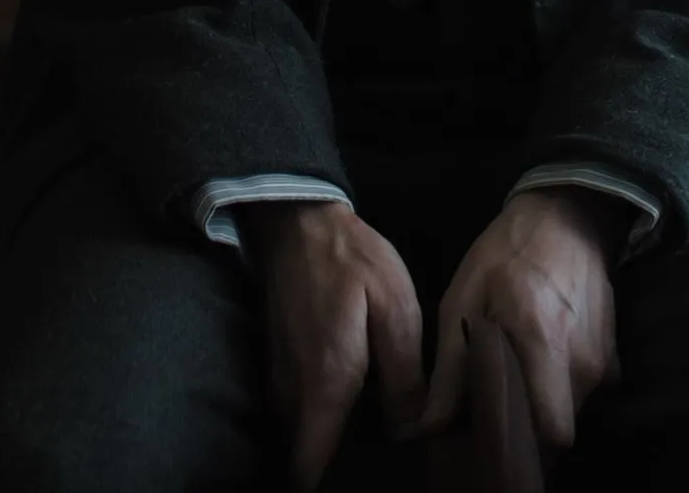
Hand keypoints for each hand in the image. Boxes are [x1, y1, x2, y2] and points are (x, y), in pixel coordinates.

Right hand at [247, 201, 425, 489]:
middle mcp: (293, 393)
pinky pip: (299, 411)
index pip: (310, 467)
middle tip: (387, 459)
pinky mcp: (279, 366)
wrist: (298, 222)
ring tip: (377, 437)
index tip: (371, 482)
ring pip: (303, 435)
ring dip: (332, 443)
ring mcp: (280, 379)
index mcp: (326, 384)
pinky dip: (322, 419)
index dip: (336, 485)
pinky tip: (358, 405)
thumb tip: (410, 430)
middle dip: (340, 467)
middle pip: (308, 457)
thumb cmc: (351, 260)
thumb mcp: (396, 308)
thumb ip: (404, 376)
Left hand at [418, 188, 621, 451]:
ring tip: (514, 382)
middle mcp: (581, 360)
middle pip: (559, 429)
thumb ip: (451, 369)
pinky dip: (561, 389)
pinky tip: (540, 365)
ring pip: (571, 412)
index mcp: (543, 343)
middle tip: (496, 414)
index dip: (523, 445)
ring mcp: (603, 359)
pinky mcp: (613, 355)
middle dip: (530, 431)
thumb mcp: (462, 301)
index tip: (493, 440)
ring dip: (543, 406)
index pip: (551, 431)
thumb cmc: (506, 255)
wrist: (566, 217)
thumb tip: (432, 427)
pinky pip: (585, 392)